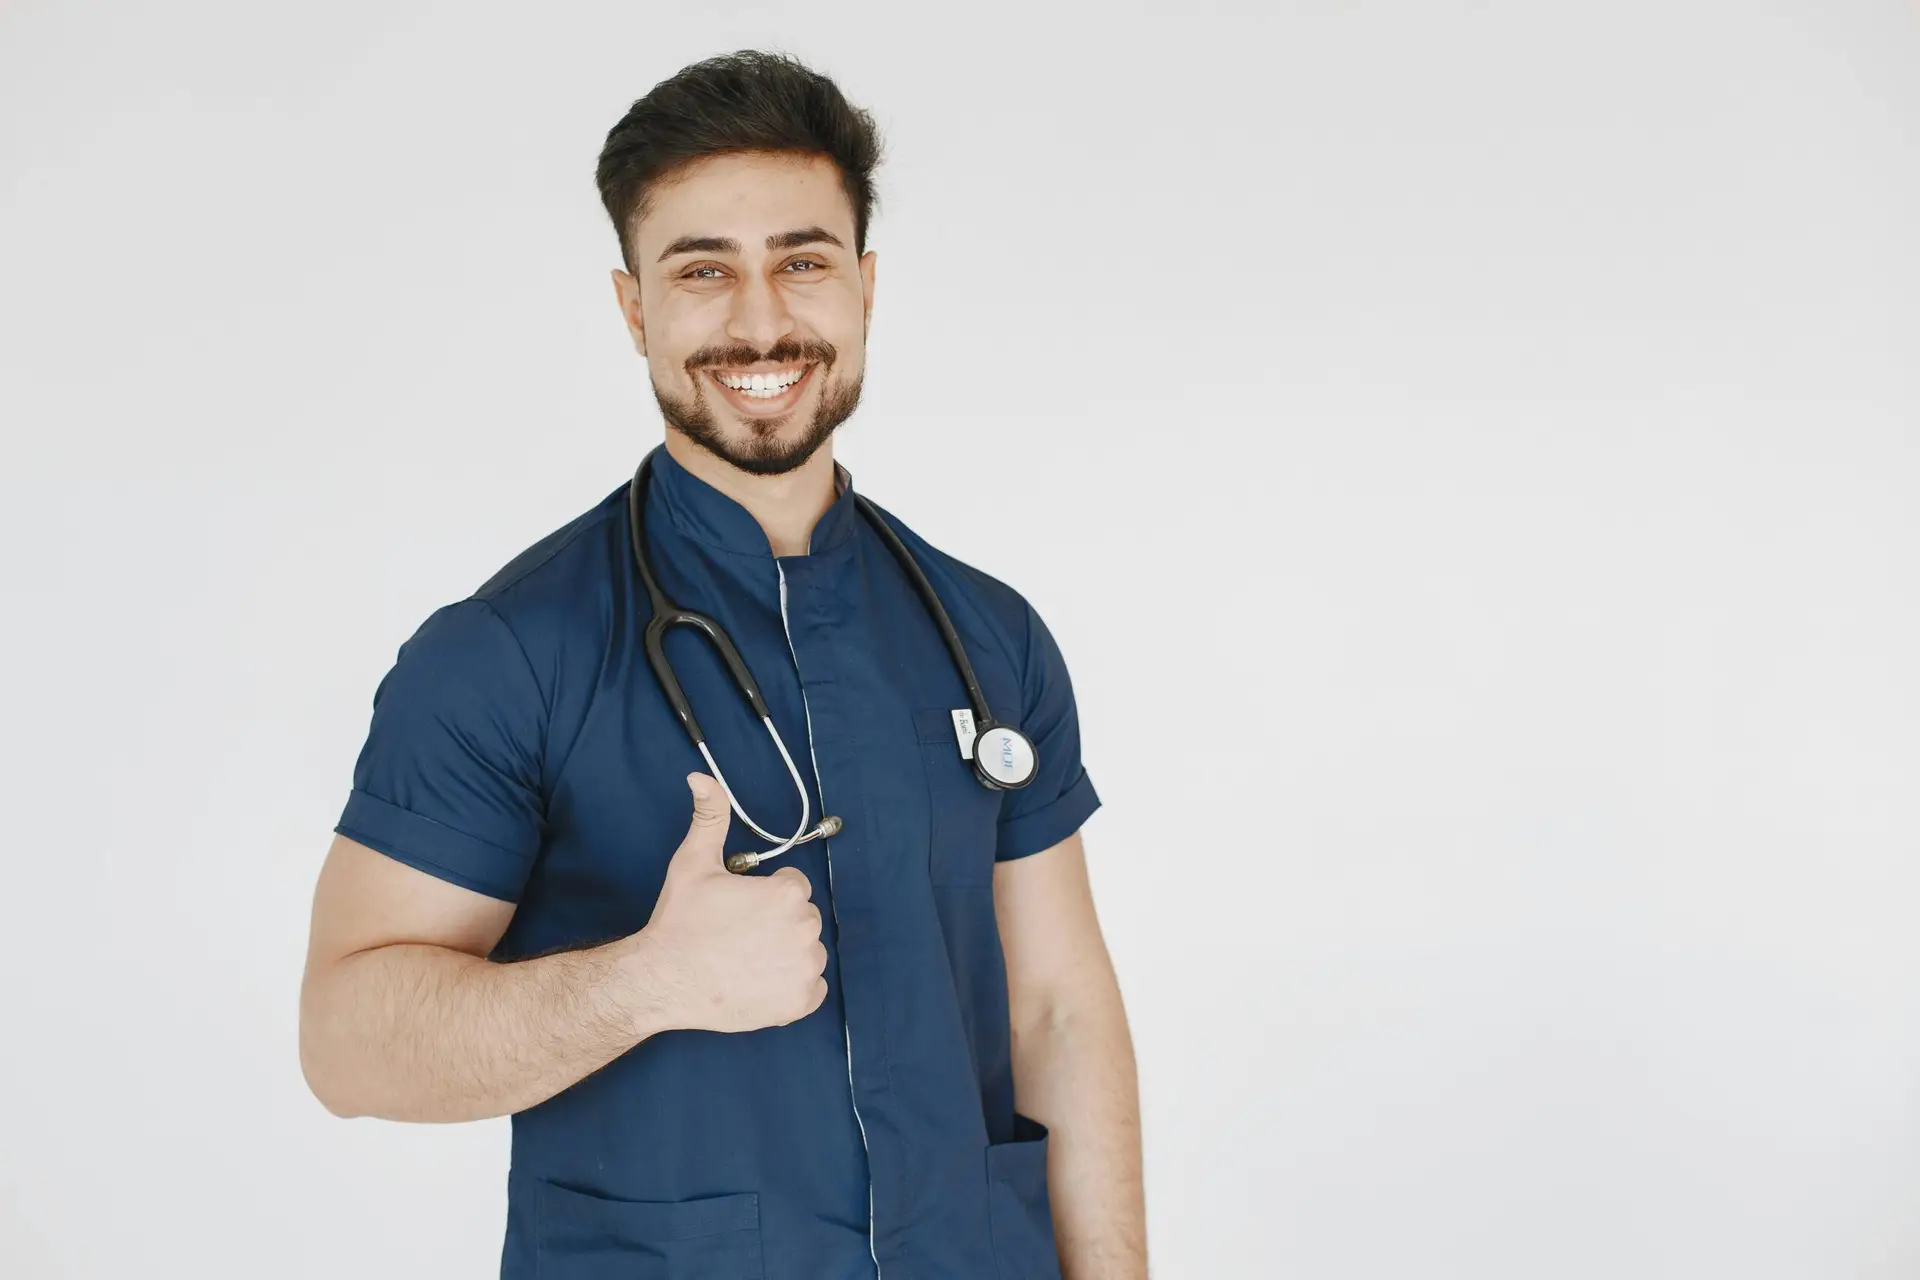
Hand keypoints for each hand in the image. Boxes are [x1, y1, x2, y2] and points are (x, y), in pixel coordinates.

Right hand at [636, 773, 829, 1033]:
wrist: (663, 980)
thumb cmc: (680, 922)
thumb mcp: (694, 862)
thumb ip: (709, 816)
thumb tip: (701, 777)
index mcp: (788, 895)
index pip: (793, 887)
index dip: (764, 896)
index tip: (738, 910)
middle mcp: (806, 930)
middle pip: (801, 919)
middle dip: (776, 924)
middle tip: (737, 935)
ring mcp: (805, 969)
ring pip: (806, 952)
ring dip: (784, 954)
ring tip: (745, 959)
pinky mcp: (800, 1002)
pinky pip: (810, 987)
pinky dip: (790, 986)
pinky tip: (757, 982)